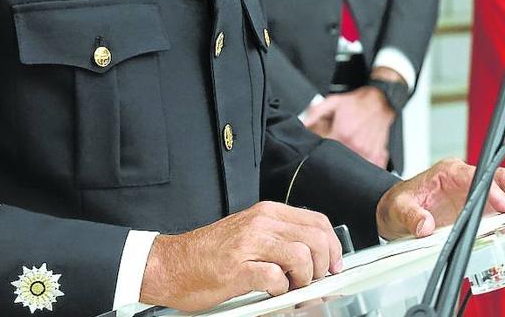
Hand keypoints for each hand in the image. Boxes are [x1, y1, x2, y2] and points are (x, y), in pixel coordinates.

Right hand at [139, 201, 342, 310]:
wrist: (170, 264)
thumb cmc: (209, 254)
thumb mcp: (249, 232)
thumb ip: (279, 235)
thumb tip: (315, 252)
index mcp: (266, 213)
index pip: (318, 221)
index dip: (333, 246)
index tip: (334, 264)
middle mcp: (261, 223)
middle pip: (315, 238)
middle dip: (323, 264)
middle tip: (313, 280)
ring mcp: (249, 244)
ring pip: (301, 256)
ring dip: (303, 278)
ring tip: (290, 286)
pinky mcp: (238, 269)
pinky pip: (276, 278)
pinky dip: (280, 289)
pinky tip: (271, 291)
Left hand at [303, 87, 393, 167]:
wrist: (381, 101)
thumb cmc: (357, 103)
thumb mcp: (333, 102)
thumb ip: (315, 113)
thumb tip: (302, 124)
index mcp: (342, 134)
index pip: (323, 151)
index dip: (319, 150)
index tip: (320, 147)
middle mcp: (355, 145)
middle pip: (337, 160)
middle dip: (332, 156)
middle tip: (334, 148)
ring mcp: (367, 152)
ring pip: (351, 166)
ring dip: (347, 161)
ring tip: (347, 151)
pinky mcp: (378, 157)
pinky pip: (367, 168)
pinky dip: (362, 167)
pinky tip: (359, 158)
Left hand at [375, 158, 504, 240]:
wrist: (398, 210)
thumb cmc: (401, 203)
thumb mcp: (400, 209)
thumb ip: (413, 217)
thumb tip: (425, 227)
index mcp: (450, 172)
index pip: (478, 178)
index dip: (494, 192)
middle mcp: (469, 178)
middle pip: (501, 178)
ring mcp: (478, 191)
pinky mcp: (482, 206)